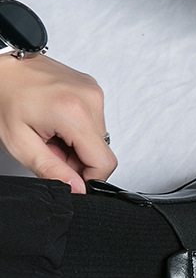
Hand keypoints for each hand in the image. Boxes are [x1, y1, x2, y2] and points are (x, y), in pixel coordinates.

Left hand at [0, 54, 116, 192]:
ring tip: (51, 133)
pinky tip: (58, 122)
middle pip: (102, 151)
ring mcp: (93, 91)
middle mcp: (90, 99)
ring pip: (100, 137)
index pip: (104, 162)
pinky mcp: (93, 88)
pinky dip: (79, 128)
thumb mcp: (19, 143)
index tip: (69, 176)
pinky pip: (96, 121)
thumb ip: (52, 170)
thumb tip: (78, 188)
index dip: (89, 178)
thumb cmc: (2, 97)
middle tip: (50, 149)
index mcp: (74, 113)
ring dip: (78, 144)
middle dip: (79, 159)